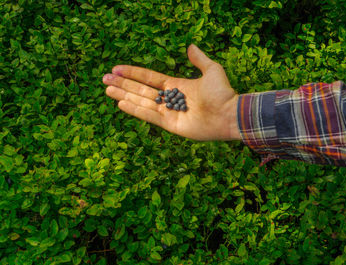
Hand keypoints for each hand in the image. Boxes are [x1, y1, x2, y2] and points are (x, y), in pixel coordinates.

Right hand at [102, 44, 239, 140]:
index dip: (133, 73)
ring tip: (107, 89)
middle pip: (141, 90)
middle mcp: (170, 99)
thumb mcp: (211, 70)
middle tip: (105, 79)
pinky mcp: (171, 125)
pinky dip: (135, 110)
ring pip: (142, 102)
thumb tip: (190, 46)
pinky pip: (150, 116)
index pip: (149, 78)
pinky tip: (121, 103)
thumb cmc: (222, 93)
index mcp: (177, 86)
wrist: (229, 113)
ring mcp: (170, 113)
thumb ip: (199, 59)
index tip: (117, 68)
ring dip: (124, 95)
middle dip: (123, 84)